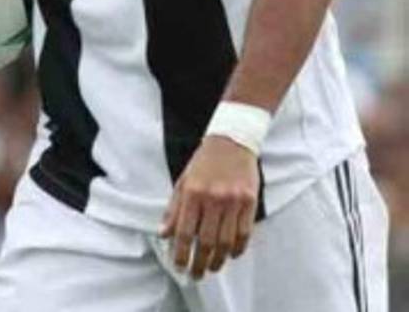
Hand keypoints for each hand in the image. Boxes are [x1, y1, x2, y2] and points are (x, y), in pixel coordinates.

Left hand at [159, 136, 259, 278]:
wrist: (232, 140)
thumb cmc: (205, 161)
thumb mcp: (183, 181)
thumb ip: (173, 208)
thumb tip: (164, 234)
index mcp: (194, 192)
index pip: (185, 232)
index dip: (182, 254)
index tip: (179, 266)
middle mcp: (214, 198)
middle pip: (207, 242)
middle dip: (199, 263)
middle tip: (195, 275)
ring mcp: (234, 200)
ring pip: (227, 242)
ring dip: (218, 260)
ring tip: (211, 267)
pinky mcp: (250, 201)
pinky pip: (245, 233)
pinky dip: (238, 248)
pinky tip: (231, 254)